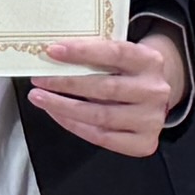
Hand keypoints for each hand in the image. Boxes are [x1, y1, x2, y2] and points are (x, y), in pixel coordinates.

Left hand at [26, 21, 185, 160]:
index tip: (52, 51)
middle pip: (105, 87)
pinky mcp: (144, 143)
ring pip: (100, 116)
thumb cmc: (128, 73)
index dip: (83, 52)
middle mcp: (155, 91)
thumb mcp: (122, 57)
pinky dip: (74, 125)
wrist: (155, 98)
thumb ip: (97, 55)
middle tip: (39, 79)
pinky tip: (57, 114)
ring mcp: (151, 120)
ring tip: (40, 98)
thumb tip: (54, 55)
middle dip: (66, 83)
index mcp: (151, 61)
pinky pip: (101, 137)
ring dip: (63, 106)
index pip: (115, 53)